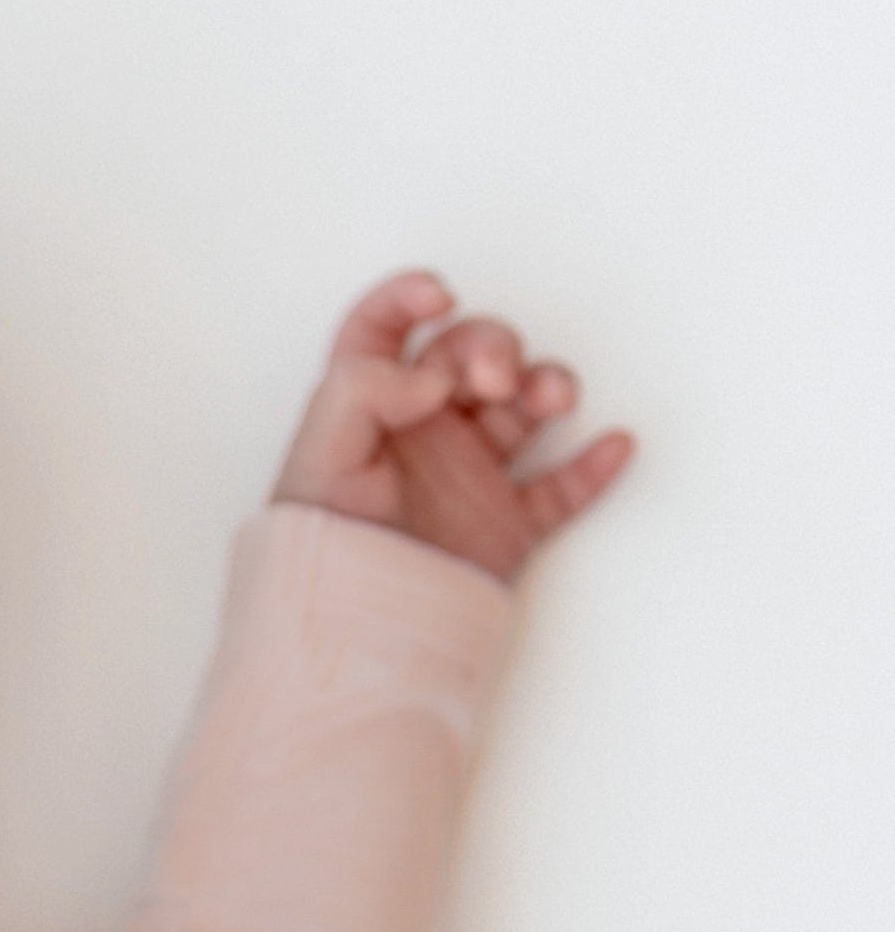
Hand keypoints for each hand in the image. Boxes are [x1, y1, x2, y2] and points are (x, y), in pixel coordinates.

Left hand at [271, 270, 636, 582]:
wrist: (351, 636)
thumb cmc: (317, 552)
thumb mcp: (316, 460)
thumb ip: (361, 392)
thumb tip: (430, 372)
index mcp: (365, 411)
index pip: (379, 332)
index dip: (406, 298)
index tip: (438, 294)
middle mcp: (419, 433)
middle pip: (469, 355)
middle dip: (492, 346)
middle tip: (491, 380)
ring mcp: (467, 476)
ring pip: (524, 407)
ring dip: (549, 386)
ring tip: (548, 403)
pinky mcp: (505, 526)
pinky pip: (562, 487)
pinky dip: (594, 466)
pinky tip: (614, 446)